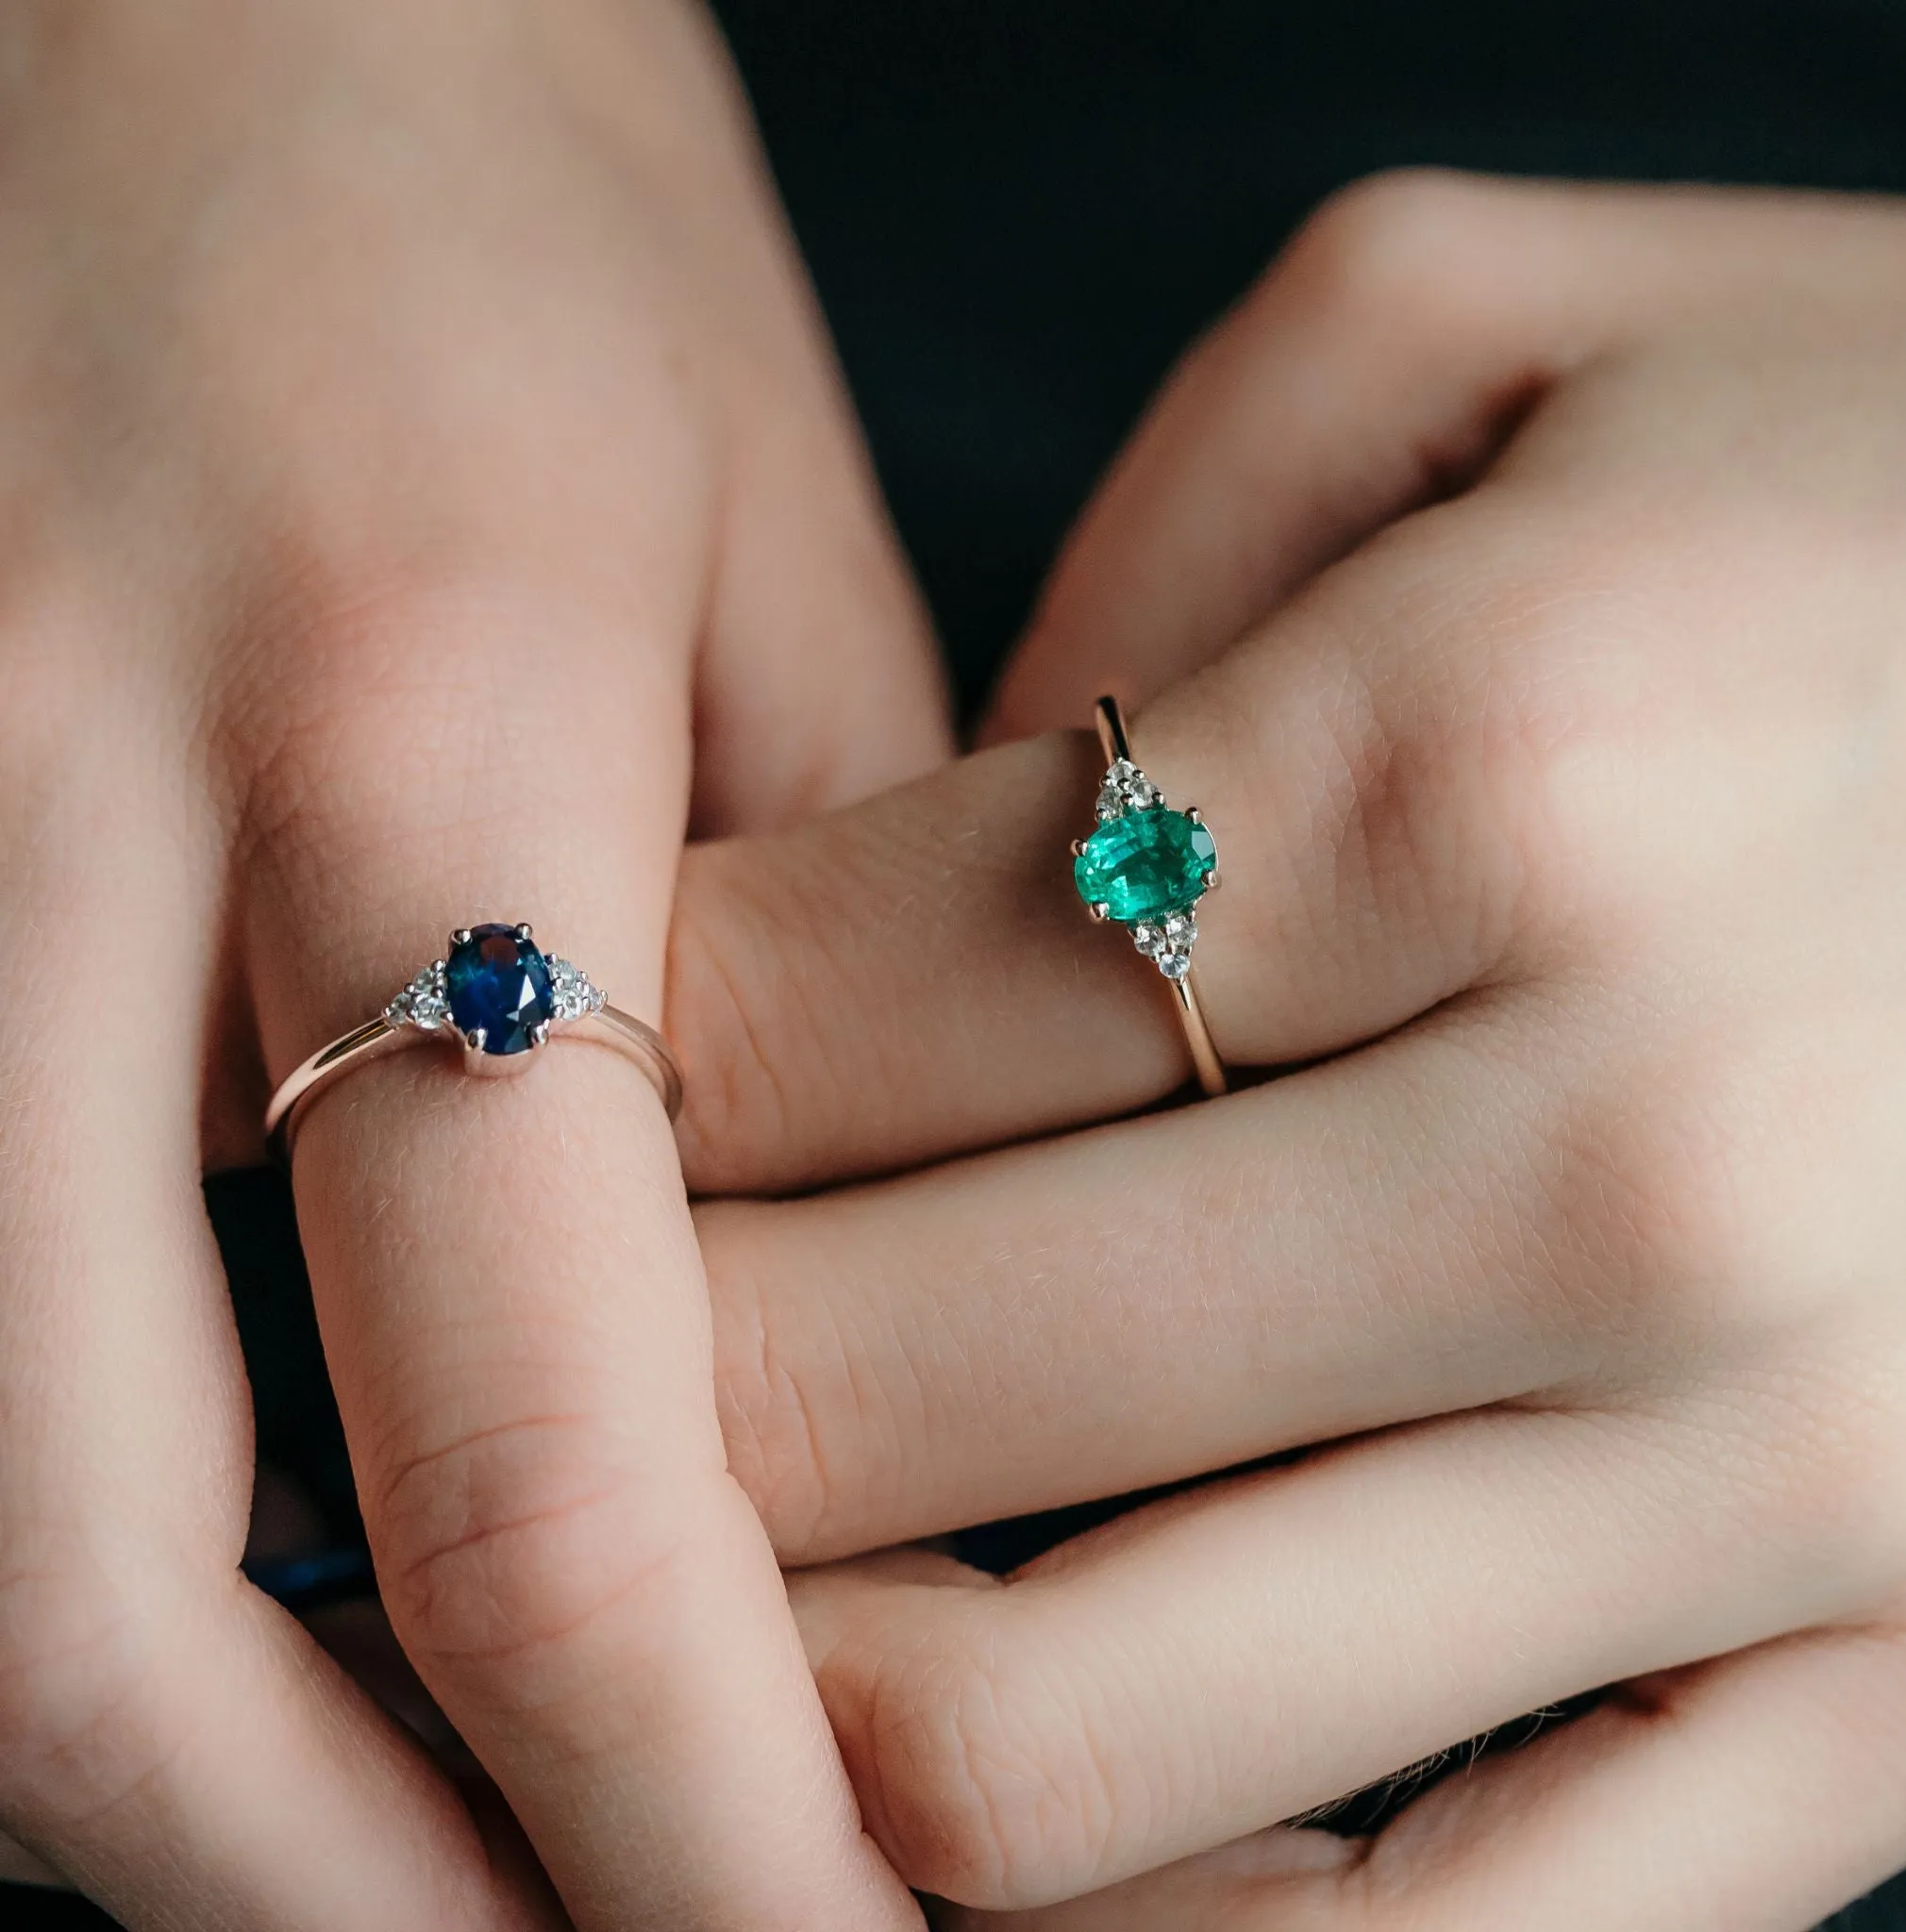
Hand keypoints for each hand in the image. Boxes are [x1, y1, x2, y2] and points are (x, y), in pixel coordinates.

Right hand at [0, 2, 941, 1924]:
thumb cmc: (514, 209)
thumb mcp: (758, 545)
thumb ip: (819, 955)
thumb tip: (894, 1335)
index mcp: (415, 712)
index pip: (542, 1440)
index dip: (702, 1805)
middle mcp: (60, 815)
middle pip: (134, 1615)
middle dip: (414, 1910)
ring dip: (239, 1821)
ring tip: (511, 1901)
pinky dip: (116, 1612)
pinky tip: (310, 1675)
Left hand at [665, 175, 1905, 1926]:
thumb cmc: (1891, 457)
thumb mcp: (1497, 318)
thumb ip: (1156, 535)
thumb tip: (907, 852)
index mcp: (1473, 764)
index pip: (803, 1012)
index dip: (594, 1070)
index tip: (547, 1082)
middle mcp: (1625, 1160)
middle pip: (865, 1392)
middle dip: (628, 1388)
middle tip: (566, 1341)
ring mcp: (1788, 1486)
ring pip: (1059, 1744)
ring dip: (798, 1693)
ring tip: (732, 1586)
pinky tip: (1009, 1823)